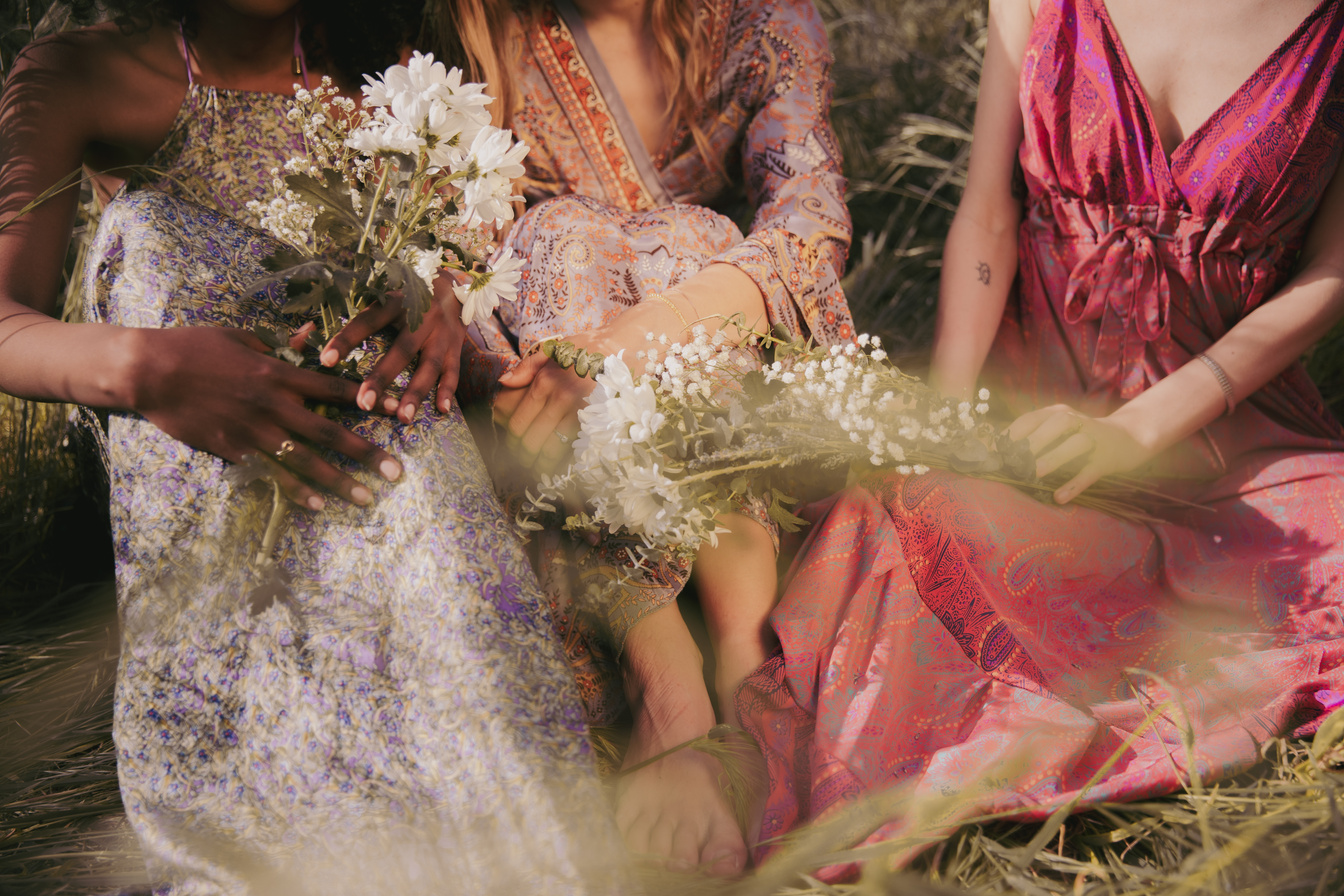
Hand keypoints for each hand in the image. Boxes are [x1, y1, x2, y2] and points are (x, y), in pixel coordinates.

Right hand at [130, 326, 401, 508]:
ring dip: (338, 481)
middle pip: (330, 431)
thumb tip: (309, 338)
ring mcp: (253, 430)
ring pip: (305, 460)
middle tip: (397, 472)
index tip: (397, 411)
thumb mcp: (241, 336)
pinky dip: (295, 490)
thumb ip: (279, 345)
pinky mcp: (232, 449)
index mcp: (278, 372)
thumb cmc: (195, 346)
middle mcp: (273, 404)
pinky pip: (270, 473)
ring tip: (366, 498)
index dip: (368, 399)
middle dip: (367, 453)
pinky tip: (317, 504)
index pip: (335, 388)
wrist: (148, 370)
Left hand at [319, 276, 467, 422]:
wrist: (452, 285)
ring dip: (416, 392)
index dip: (347, 340)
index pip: (368, 321)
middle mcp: (421, 317)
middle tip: (363, 404)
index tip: (325, 361)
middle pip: (401, 350)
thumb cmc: (407, 296)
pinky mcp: (456, 346)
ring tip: (402, 417)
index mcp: (396, 302)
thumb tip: (306, 334)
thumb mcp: (384, 295)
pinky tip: (441, 410)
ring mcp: (442, 333)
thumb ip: (356, 315)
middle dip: (382, 378)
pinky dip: (448, 391)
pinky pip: (454, 371)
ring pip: (429, 365)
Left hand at [492, 336, 602, 471]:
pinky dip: (566, 461)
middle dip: (524, 455)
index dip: (512, 438)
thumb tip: (503, 383)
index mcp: (545, 380)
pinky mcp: (599, 420)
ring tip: (539, 469)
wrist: (628, 345)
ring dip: (542, 464)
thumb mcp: (556, 347)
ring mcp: (581, 410)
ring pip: (553, 448)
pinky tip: (561, 466)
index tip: (512, 445)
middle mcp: (560, 397)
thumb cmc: (590, 347)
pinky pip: (577, 447)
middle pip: (531, 438)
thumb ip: (528, 366)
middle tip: (524, 461)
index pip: (518, 421)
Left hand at [1006, 403, 1154, 503]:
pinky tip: (1059, 497)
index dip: (1011, 434)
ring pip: (1075, 444)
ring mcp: (1093, 439)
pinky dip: (1074, 485)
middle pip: (1055, 425)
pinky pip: (1090, 472)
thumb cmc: (1082, 436)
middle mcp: (1076, 421)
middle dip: (1031, 443)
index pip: (1031, 419)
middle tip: (1012, 462)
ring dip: (1053, 458)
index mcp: (1058, 413)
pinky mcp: (1106, 460)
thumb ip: (1033, 436)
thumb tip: (997, 452)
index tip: (993, 453)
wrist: (1129, 438)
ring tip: (1034, 474)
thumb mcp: (1059, 430)